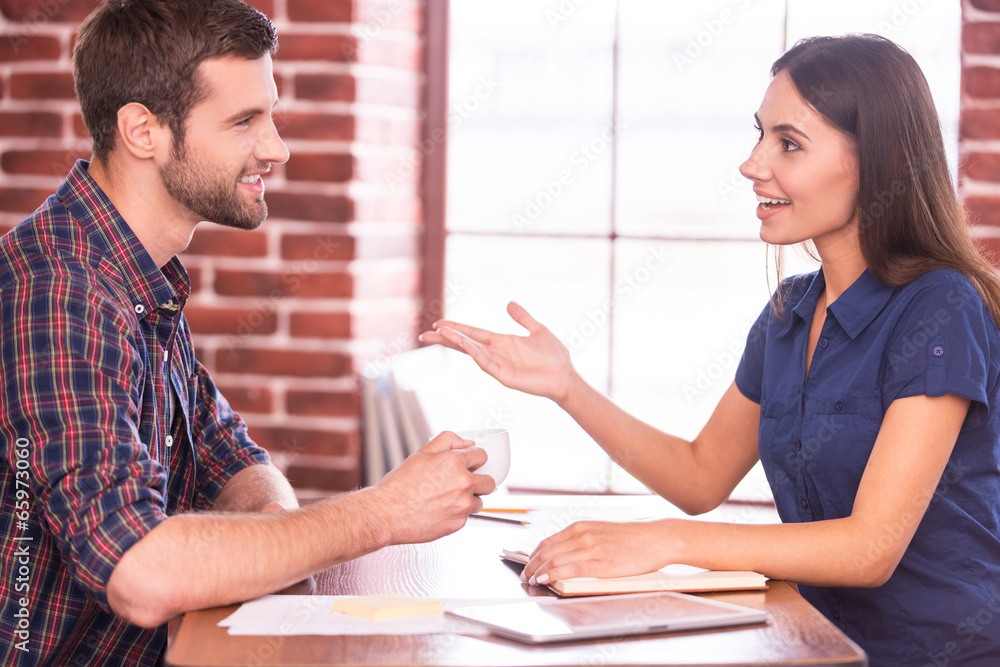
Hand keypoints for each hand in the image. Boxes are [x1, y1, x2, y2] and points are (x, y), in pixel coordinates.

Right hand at [375, 431, 493, 544]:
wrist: (387, 513)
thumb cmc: (400, 486)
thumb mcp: (421, 453)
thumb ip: (447, 441)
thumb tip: (465, 442)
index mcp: (455, 462)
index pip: (482, 456)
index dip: (475, 460)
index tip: (471, 465)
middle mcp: (463, 482)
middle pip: (489, 482)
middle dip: (479, 481)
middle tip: (464, 484)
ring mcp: (463, 504)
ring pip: (479, 501)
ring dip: (469, 500)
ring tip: (448, 499)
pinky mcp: (459, 523)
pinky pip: (467, 517)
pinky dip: (457, 514)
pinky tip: (441, 510)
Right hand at [418, 302, 575, 402]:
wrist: (566, 376)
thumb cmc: (554, 356)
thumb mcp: (538, 329)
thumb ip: (522, 318)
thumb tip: (509, 303)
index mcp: (501, 342)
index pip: (473, 333)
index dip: (456, 328)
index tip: (439, 323)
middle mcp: (496, 353)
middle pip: (465, 343)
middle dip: (446, 338)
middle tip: (425, 334)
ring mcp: (498, 365)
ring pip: (472, 352)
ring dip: (457, 342)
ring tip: (441, 332)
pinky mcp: (505, 376)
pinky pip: (486, 363)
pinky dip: (475, 353)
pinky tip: (466, 345)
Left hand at [521, 520, 673, 585]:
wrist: (656, 539)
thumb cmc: (633, 539)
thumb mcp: (601, 532)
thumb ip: (583, 540)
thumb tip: (565, 553)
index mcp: (581, 526)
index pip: (548, 542)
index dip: (533, 555)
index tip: (528, 565)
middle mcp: (582, 534)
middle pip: (547, 551)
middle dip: (531, 565)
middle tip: (525, 576)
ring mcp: (591, 547)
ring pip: (554, 560)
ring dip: (538, 571)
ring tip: (531, 580)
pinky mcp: (600, 562)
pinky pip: (569, 568)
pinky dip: (553, 574)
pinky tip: (545, 579)